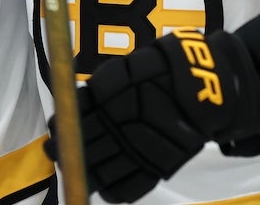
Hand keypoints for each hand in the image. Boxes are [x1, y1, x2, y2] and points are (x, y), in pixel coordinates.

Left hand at [46, 29, 259, 202]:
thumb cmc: (160, 71)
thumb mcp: (126, 70)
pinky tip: (106, 185)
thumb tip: (69, 107)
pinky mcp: (155, 167)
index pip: (74, 118)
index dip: (61, 127)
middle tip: (56, 151)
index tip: (54, 132)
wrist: (205, 85)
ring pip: (98, 171)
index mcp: (110, 95)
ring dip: (84, 171)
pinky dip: (111, 190)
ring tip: (79, 169)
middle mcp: (120, 124)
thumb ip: (98, 91)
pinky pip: (125, 189)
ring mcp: (137, 148)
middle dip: (64, 151)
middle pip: (81, 146)